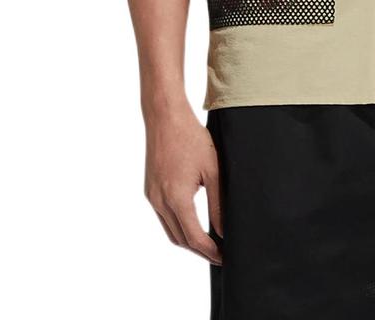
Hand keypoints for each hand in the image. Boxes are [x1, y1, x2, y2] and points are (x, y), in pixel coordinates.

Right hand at [144, 108, 222, 263]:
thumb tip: (225, 229)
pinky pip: (163, 218)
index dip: (210, 251)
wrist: (165, 117)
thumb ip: (219, 203)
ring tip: (208, 243)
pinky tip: (192, 224)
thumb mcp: (212, 170)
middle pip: (180, 240)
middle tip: (219, 254)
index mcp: (176, 198)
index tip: (224, 257)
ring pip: (170, 231)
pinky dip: (178, 227)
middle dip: (200, 251)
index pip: (194, 237)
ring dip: (188, 241)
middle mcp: (160, 202)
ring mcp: (152, 197)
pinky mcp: (149, 190)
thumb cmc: (191, 138)